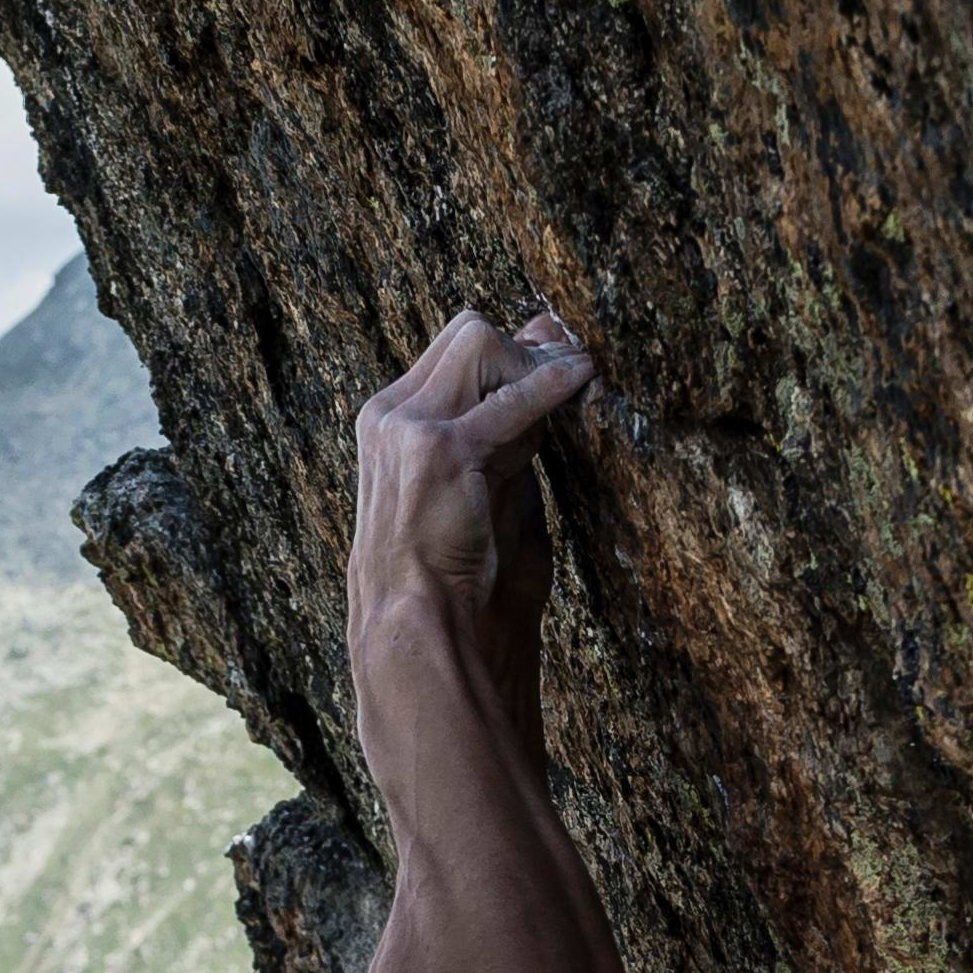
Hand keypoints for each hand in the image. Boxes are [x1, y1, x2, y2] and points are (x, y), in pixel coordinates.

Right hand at [346, 303, 587, 721]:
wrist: (420, 636)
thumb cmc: (455, 586)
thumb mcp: (481, 496)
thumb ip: (512, 440)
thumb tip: (554, 387)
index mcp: (389, 428)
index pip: (454, 359)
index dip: (511, 359)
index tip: (558, 369)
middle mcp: (389, 417)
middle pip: (466, 336)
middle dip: (524, 350)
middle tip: (571, 376)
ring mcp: (407, 428)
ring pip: (480, 343)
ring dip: (533, 364)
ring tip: (573, 387)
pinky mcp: (441, 450)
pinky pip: (511, 397)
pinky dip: (553, 382)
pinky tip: (583, 376)